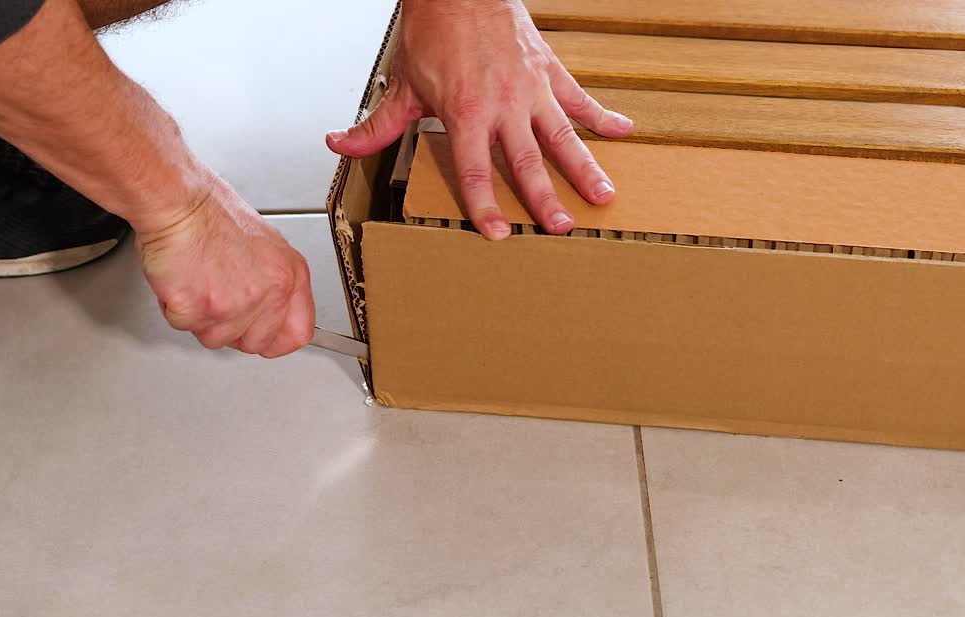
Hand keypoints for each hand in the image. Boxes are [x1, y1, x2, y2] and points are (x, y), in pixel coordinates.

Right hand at [136, 171, 314, 357]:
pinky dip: (175, 307)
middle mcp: (269, 291)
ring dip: (201, 316)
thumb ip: (274, 285)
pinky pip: (184, 326)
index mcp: (290, 275)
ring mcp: (235, 303)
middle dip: (232, 328)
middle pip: (254, 343)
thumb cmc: (213, 216)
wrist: (179, 202)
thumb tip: (271, 314)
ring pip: (216, 339)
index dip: (276, 338)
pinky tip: (181, 280)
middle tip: (218, 295)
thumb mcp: (266, 247)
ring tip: (198, 280)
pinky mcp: (198, 308)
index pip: (298, 332)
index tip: (263, 334)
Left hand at [326, 0, 633, 239]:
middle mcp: (503, 104)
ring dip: (585, 167)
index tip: (498, 233)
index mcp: (466, 111)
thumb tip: (340, 145)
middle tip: (562, 228)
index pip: (475, 171)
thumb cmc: (434, 33)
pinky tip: (625, 131)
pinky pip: (579, 97)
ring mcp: (531, 88)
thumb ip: (376, 126)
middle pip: (526, 161)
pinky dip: (602, 115)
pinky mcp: (548, 69)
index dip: (486, 206)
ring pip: (562, 135)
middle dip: (545, 198)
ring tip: (603, 195)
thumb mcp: (401, 85)